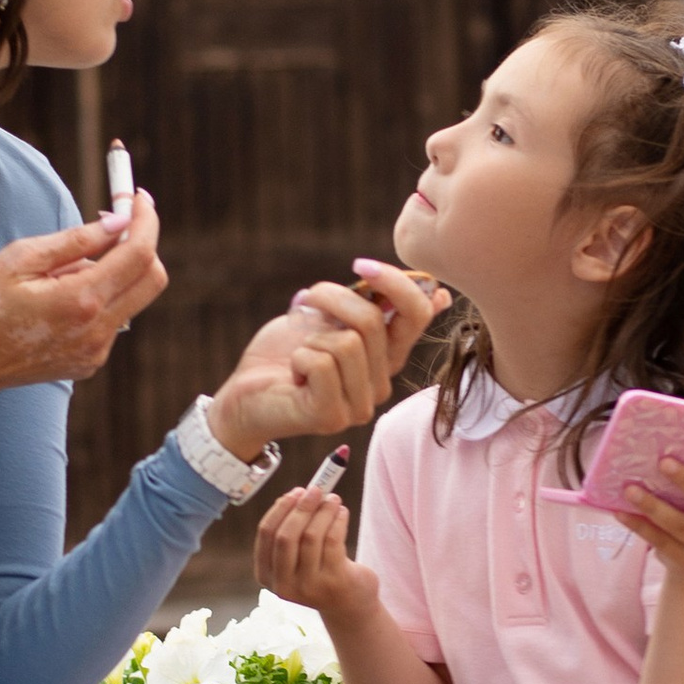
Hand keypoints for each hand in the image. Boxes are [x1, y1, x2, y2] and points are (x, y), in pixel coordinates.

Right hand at [0, 197, 164, 389]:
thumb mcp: (20, 258)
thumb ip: (76, 240)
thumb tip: (118, 222)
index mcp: (81, 300)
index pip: (139, 254)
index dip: (145, 220)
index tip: (138, 198)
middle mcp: (98, 330)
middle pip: (152, 279)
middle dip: (142, 244)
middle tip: (115, 222)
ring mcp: (96, 351)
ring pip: (131, 299)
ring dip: (113, 273)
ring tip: (59, 272)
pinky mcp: (90, 362)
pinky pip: (112, 320)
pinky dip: (99, 298)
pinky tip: (58, 298)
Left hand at [210, 263, 448, 463]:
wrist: (244, 396)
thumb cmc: (285, 354)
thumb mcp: (330, 320)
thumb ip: (372, 307)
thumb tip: (439, 294)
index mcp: (387, 357)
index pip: (416, 315)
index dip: (397, 284)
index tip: (361, 267)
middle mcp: (381, 384)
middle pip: (372, 321)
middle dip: (332, 298)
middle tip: (307, 300)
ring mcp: (359, 405)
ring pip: (346, 342)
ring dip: (311, 335)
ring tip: (300, 350)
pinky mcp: (332, 416)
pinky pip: (320, 363)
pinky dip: (298, 358)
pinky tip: (293, 375)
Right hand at [254, 481, 382, 628]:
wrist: (348, 605)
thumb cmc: (320, 572)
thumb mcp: (297, 557)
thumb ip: (292, 530)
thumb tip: (298, 493)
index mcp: (266, 576)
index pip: (266, 535)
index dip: (280, 509)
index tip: (295, 492)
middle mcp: (284, 585)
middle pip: (286, 536)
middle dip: (301, 508)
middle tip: (315, 489)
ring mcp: (309, 586)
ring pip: (311, 536)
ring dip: (323, 511)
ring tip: (333, 499)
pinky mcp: (334, 582)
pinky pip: (333, 541)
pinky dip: (337, 520)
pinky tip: (341, 512)